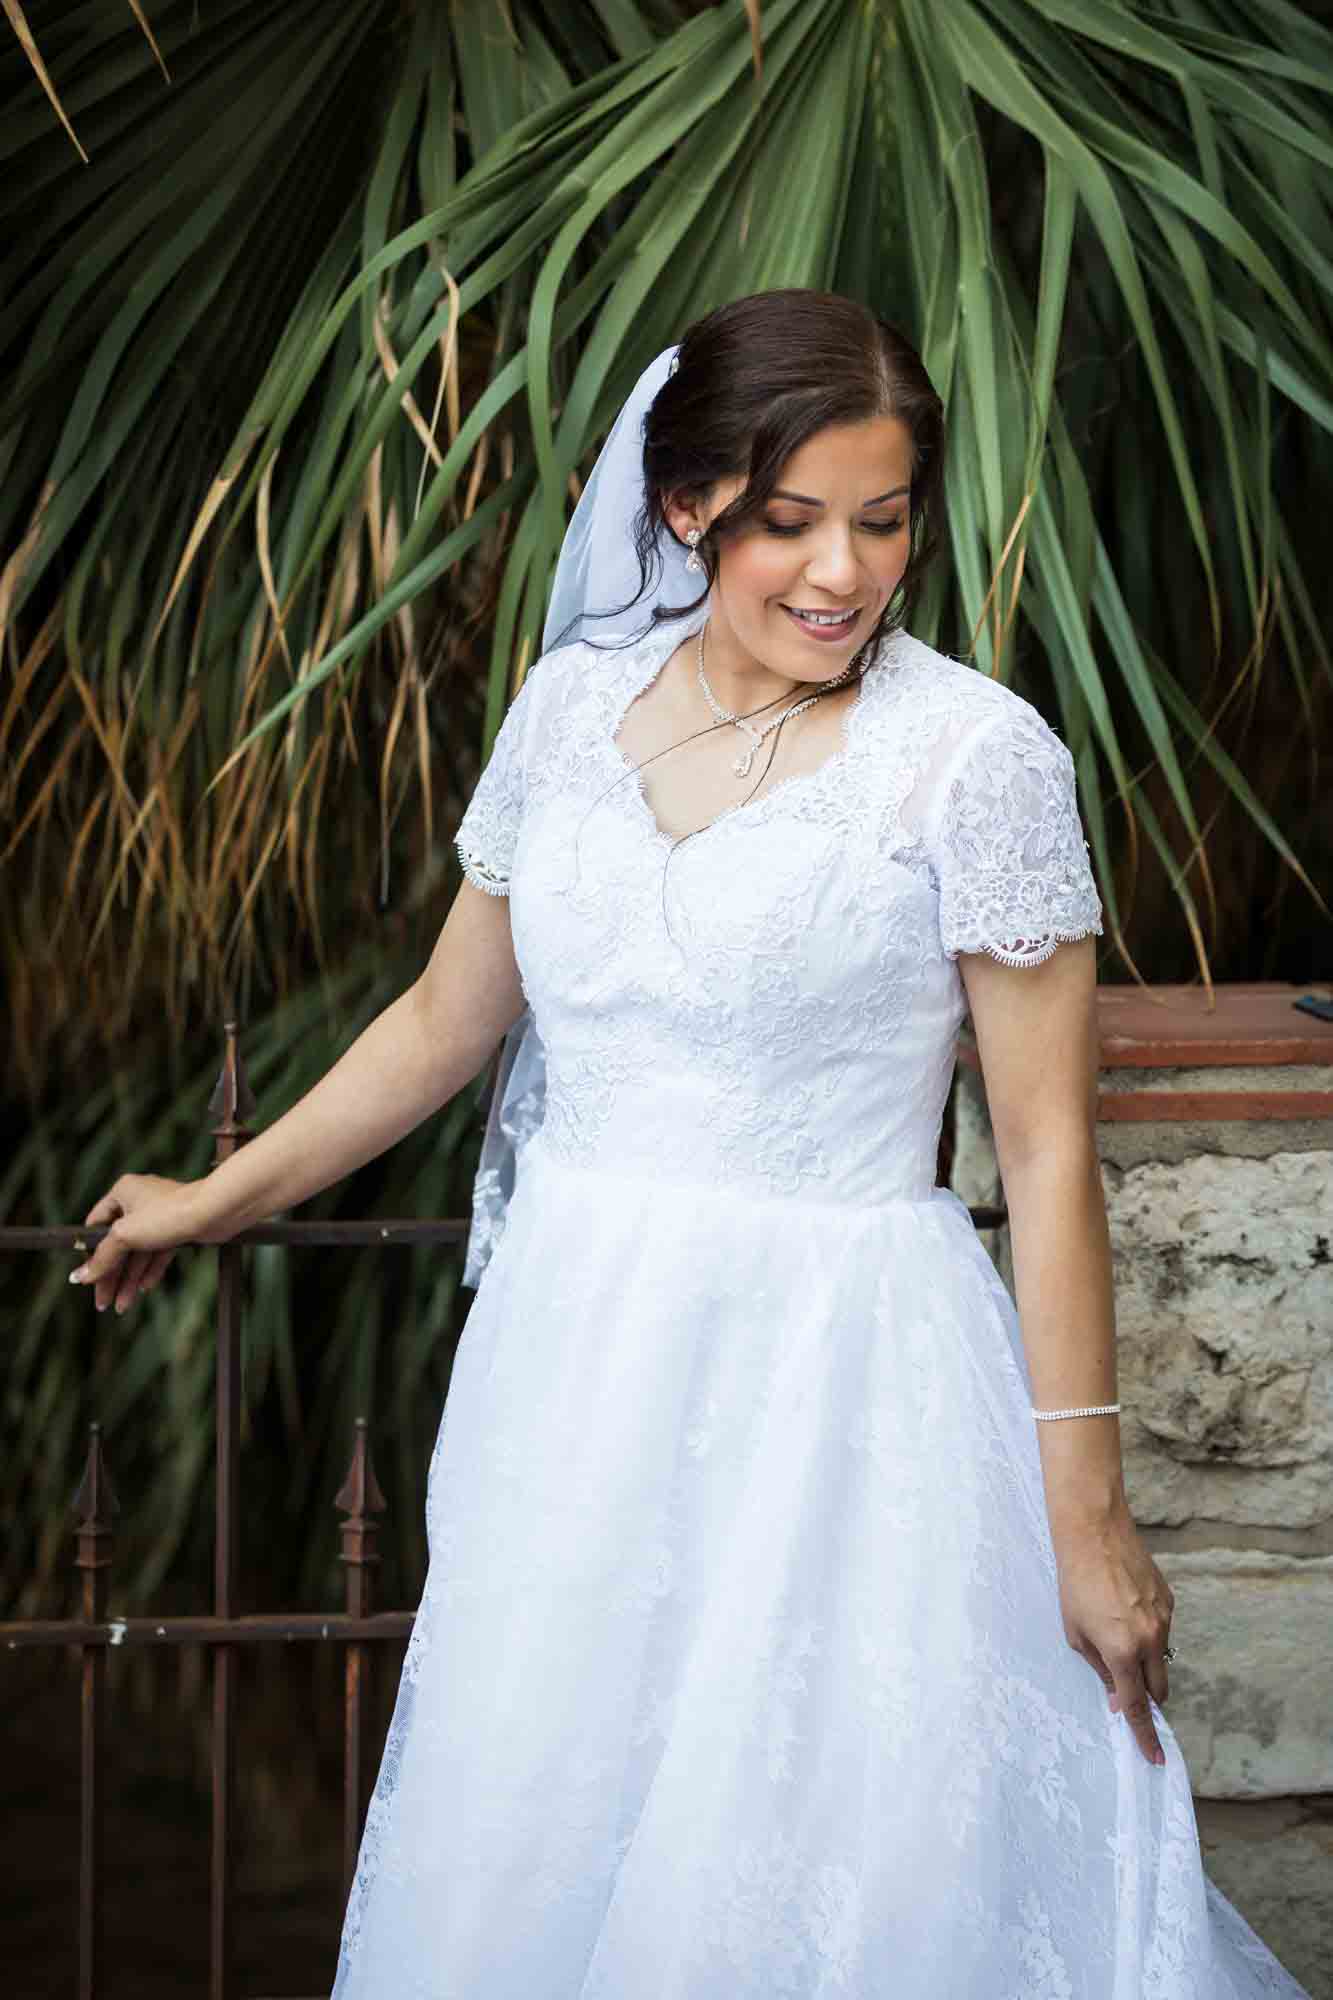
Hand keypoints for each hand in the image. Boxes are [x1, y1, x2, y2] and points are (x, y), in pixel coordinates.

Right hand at [70, 1174, 216, 1314]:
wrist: (215, 1212)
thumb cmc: (168, 1214)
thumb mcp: (126, 1236)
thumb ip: (102, 1257)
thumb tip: (80, 1276)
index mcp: (122, 1192)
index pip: (96, 1226)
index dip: (90, 1253)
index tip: (85, 1277)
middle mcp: (139, 1202)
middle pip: (117, 1245)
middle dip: (111, 1275)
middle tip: (103, 1303)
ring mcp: (160, 1216)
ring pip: (139, 1252)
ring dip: (129, 1280)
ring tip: (122, 1306)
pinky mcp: (177, 1229)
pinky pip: (158, 1253)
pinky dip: (150, 1270)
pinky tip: (143, 1289)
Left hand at [1052, 1501, 1174, 1767]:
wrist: (1094, 1533)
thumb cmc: (1074, 1584)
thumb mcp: (1075, 1634)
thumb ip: (1100, 1670)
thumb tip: (1118, 1698)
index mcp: (1122, 1652)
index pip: (1137, 1707)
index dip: (1146, 1736)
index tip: (1156, 1758)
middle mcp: (1150, 1640)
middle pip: (1158, 1689)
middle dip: (1146, 1696)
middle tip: (1126, 1687)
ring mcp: (1165, 1620)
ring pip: (1162, 1659)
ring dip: (1145, 1661)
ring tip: (1115, 1631)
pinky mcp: (1170, 1602)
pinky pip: (1163, 1632)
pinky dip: (1148, 1632)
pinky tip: (1125, 1608)